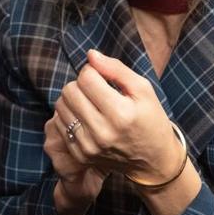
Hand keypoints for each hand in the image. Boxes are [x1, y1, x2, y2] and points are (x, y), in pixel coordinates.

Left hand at [53, 50, 182, 184]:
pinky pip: (60, 125)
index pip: (86, 78)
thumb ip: (116, 69)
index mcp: (121, 114)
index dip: (92, 71)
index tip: (101, 76)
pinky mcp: (80, 155)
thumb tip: (90, 55)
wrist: (153, 160)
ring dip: (72, 99)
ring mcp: (88, 146)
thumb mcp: (143, 89)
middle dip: (80, 84)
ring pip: (60, 107)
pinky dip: (70, 117)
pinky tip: (86, 119)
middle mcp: (102, 132)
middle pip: (69, 91)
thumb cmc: (150, 119)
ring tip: (90, 103)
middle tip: (95, 90)